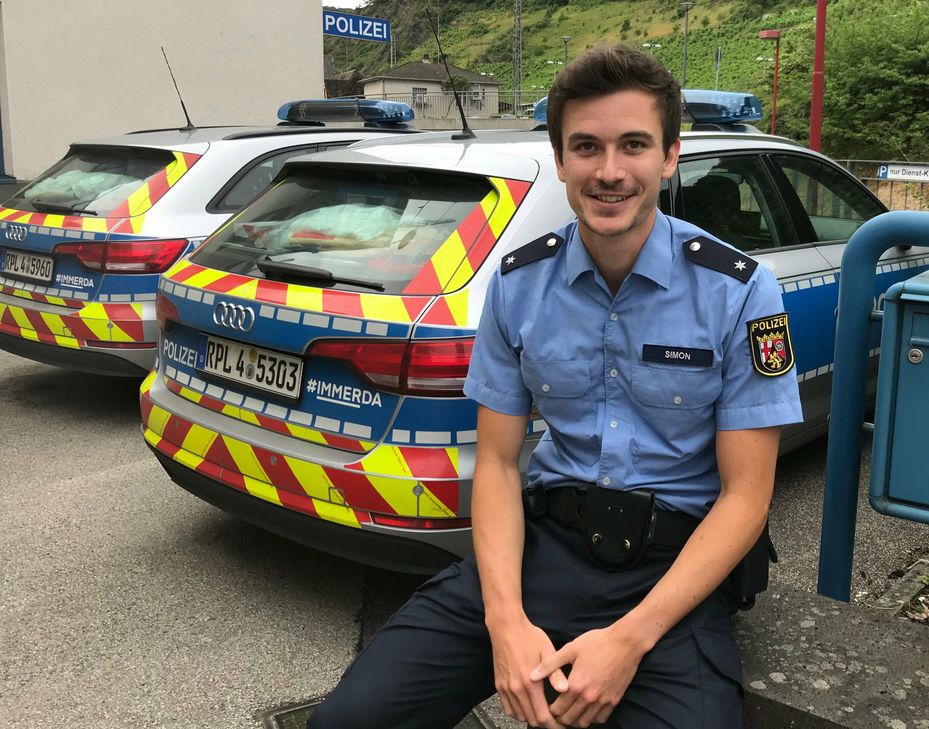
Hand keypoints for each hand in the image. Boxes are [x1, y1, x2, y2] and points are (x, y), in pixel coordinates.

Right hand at [489, 618, 568, 728]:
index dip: (553, 725)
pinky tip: (526, 707)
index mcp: (531, 682)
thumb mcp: (547, 651)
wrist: (506, 627)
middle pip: (531, 719)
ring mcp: (506, 688)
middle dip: (545, 723)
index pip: (542, 716)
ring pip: (519, 716)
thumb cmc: (528, 636)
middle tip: (554, 720)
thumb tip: (565, 690)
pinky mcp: (499, 685)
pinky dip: (518, 712)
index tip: (560, 726)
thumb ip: (555, 674)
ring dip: (531, 718)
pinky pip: (507, 708)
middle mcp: (516, 688)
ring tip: (542, 713)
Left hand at [530, 625, 646, 727]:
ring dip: (575, 720)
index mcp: (576, 685)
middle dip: (560, 717)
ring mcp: (603, 701)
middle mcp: (589, 697)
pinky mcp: (614, 700)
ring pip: (585, 722)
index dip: (550, 709)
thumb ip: (549, 664)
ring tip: (570, 711)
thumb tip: (531, 675)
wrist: (625, 643)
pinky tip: (587, 708)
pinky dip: (592, 718)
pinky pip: (600, 719)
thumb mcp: (570, 649)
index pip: (557, 709)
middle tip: (557, 710)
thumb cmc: (597, 642)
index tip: (548, 705)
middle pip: (569, 719)